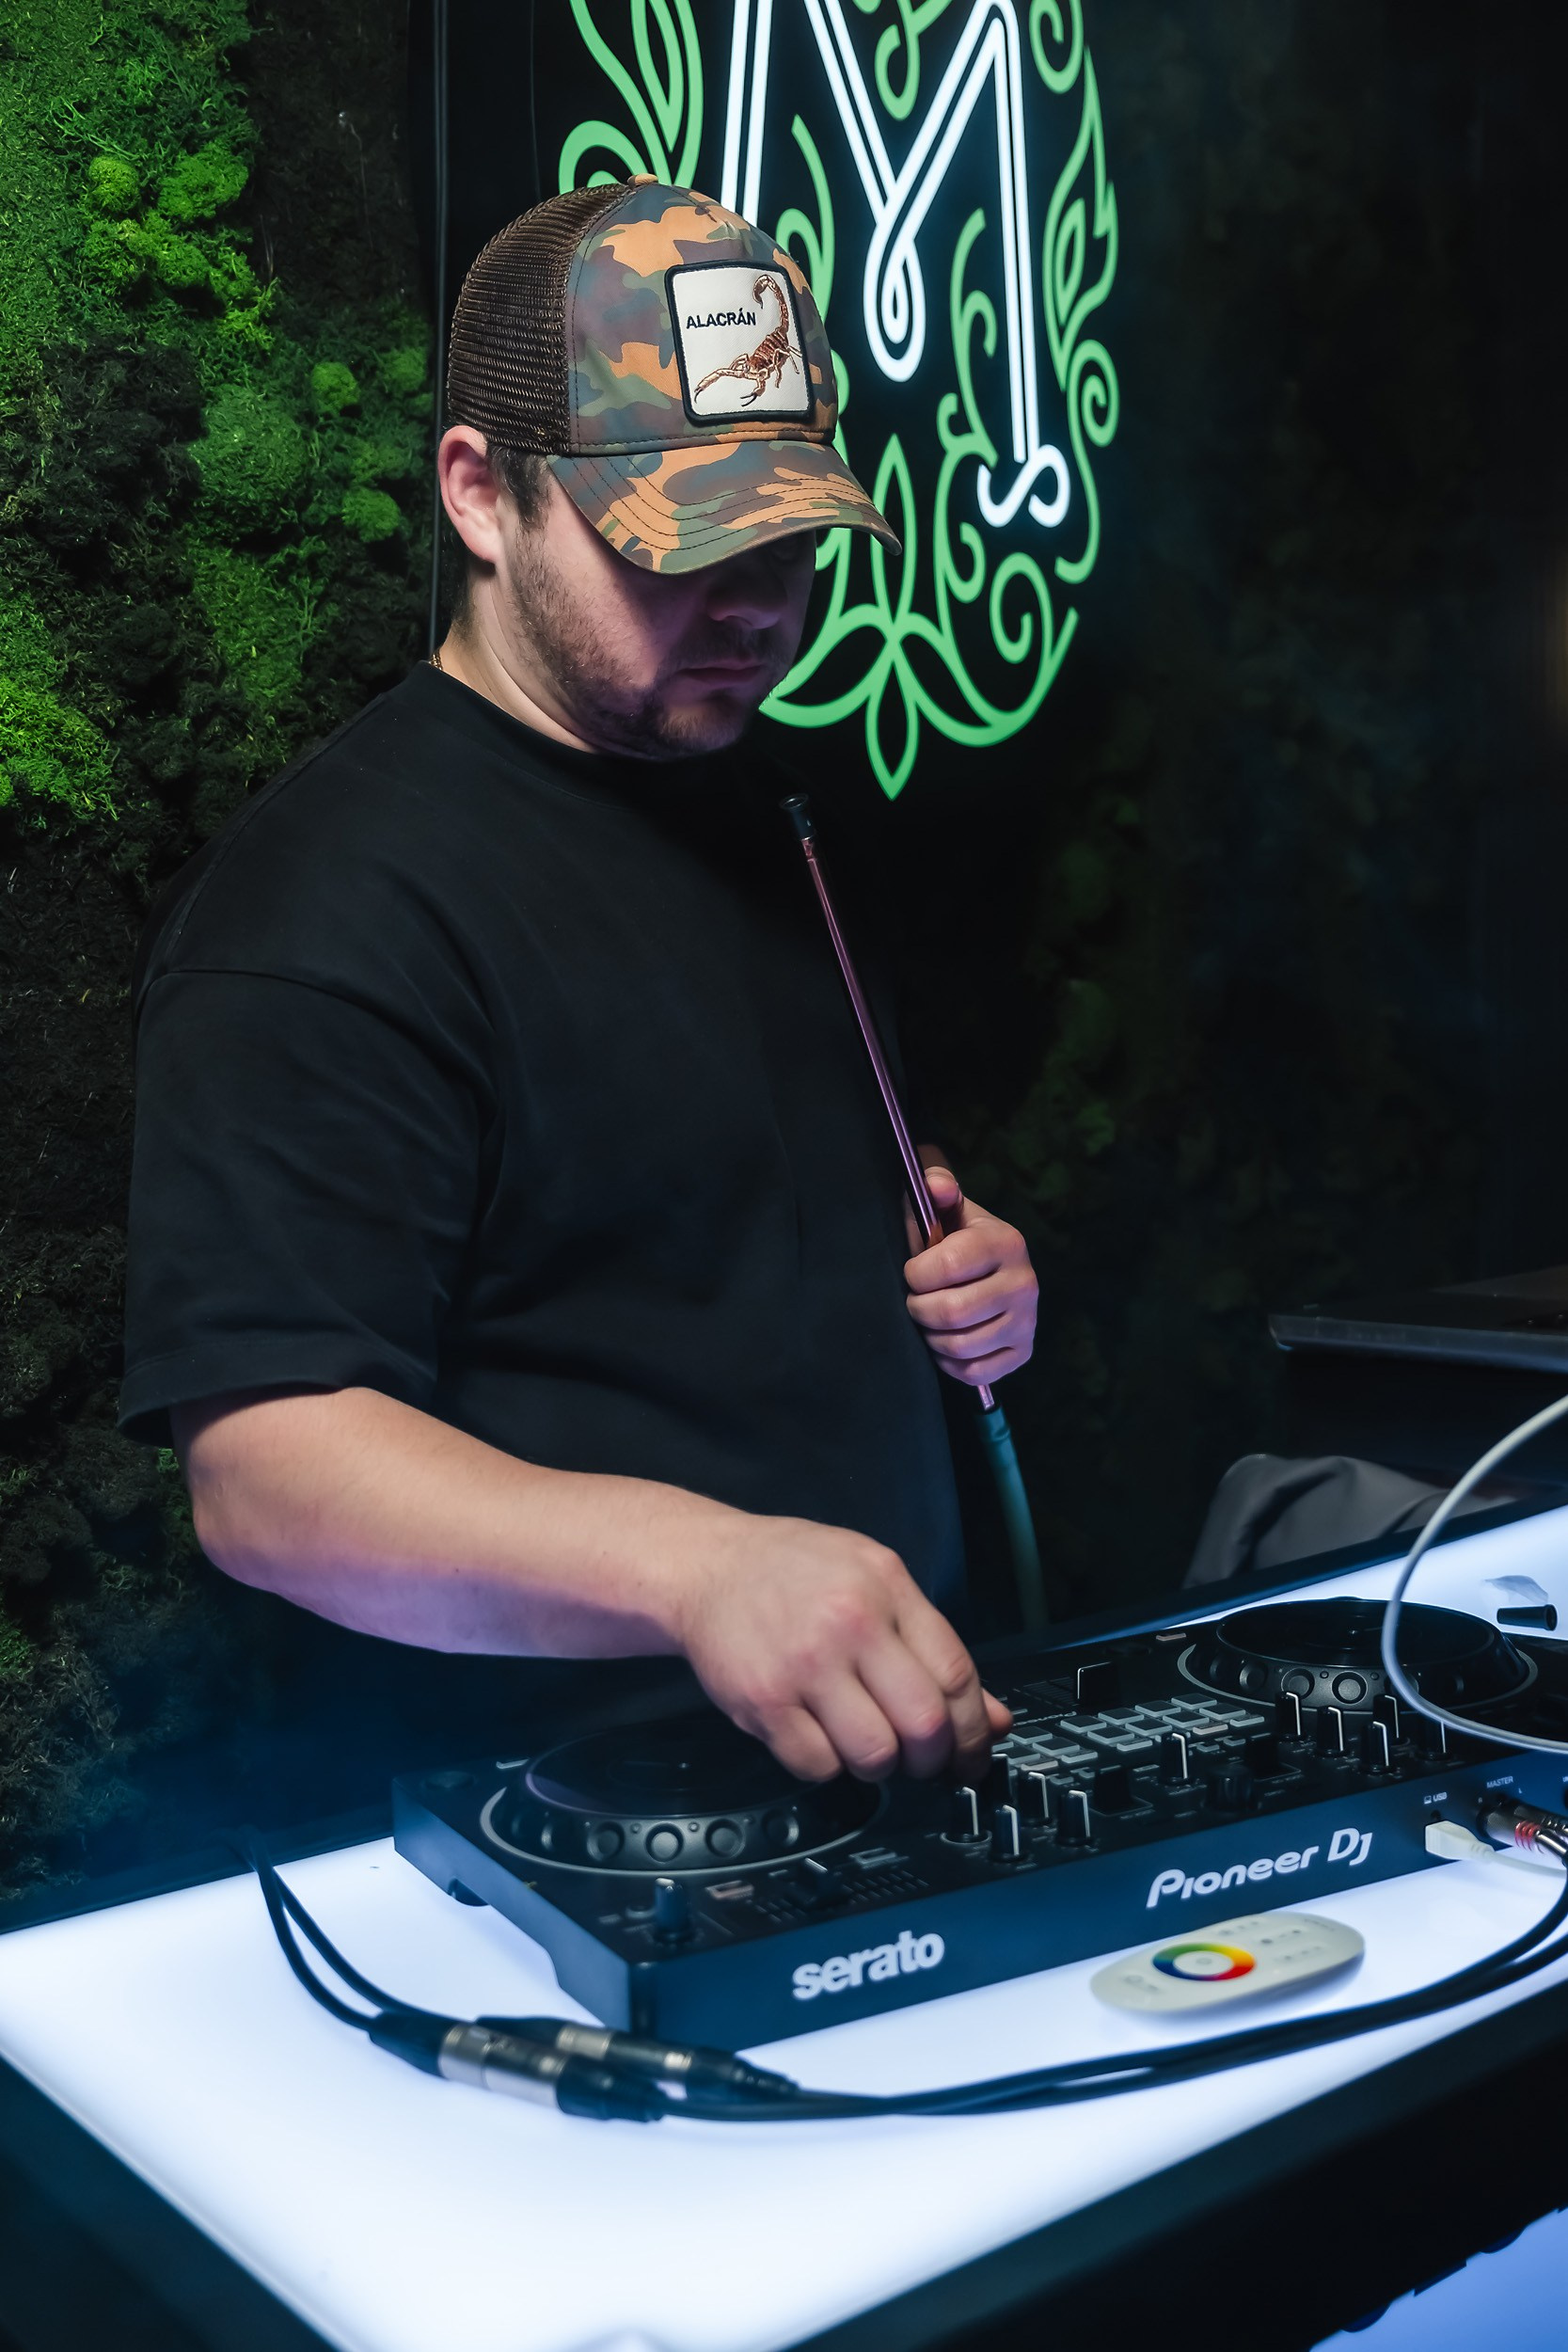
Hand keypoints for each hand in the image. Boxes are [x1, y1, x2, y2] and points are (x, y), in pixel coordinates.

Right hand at [672, 1514, 1011, 1782]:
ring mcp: (803, 1666)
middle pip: (923, 1724)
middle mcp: (848, 1624)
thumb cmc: (793, 1571)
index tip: (973, 1751)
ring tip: (867, 1743)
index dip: (974, 1728)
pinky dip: (828, 1766)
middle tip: (923, 1760)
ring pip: (874, 1756)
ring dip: (880, 1765)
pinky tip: (821, 1736)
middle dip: (934, 1759)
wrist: (707, 1567)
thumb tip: (992, 1717)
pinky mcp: (763, 1702)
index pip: (955, 1674)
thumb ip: (932, 1644)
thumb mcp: (875, 1580)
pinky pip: (818, 1767)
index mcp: (885, 1588)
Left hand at [905, 1160, 1037, 1386]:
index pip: (947, 1266)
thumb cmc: (958, 1236)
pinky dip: (949, 1364)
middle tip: (914, 1301)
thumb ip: (935, 1186)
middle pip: (951, 1313)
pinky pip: (975, 1372)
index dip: (916, 1273)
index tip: (913, 1270)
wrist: (991, 1267)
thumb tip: (936, 1187)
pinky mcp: (1024, 1351)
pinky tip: (946, 1342)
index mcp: (1006, 1242)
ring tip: (928, 1320)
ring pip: (959, 1347)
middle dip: (918, 1309)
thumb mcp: (947, 1206)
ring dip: (930, 1337)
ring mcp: (1028, 1321)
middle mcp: (1025, 1283)